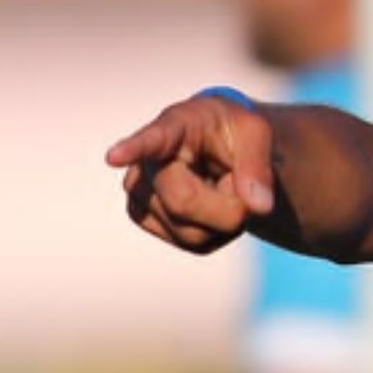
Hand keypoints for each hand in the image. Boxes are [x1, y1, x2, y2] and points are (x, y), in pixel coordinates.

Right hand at [106, 93, 276, 253]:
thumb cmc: (234, 133)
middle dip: (228, 205)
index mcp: (174, 127)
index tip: (114, 157)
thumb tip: (259, 207)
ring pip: (191, 232)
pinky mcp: (146, 219)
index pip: (152, 140)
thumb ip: (259, 166)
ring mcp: (140, 193)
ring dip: (225, 219)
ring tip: (223, 189)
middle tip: (242, 184)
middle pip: (183, 202)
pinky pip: (196, 244)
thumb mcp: (256, 134)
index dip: (132, 149)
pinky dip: (219, 232)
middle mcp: (145, 162)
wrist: (220, 146)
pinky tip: (215, 207)